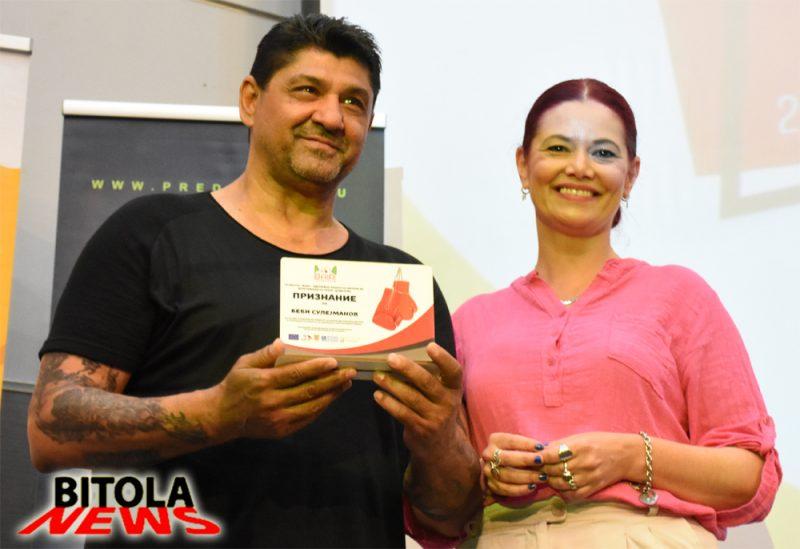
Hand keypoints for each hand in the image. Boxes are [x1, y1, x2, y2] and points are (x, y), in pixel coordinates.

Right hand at [212, 339, 355, 439]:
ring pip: (312, 406)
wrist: (222, 417)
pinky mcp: (282, 430)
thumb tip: (283, 342)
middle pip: (309, 390)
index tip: (334, 361)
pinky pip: (307, 418)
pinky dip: (321, 407)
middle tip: (350, 371)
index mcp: (264, 383)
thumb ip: (265, 354)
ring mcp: (278, 419)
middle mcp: (272, 402)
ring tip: (346, 383)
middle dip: (333, 380)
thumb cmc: (235, 385)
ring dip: (332, 394)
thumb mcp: (244, 364)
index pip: (295, 374)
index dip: (316, 368)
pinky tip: (331, 397)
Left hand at [371, 343, 462, 453]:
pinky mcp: (421, 429)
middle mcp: (448, 403)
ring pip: (411, 398)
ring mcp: (435, 418)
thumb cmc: (436, 409)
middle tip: (390, 358)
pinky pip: (402, 413)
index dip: (443, 358)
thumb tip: (402, 354)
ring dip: (392, 385)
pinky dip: (388, 403)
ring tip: (377, 375)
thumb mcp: (441, 394)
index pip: (454, 371)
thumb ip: (430, 378)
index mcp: (454, 389)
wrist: (440, 446)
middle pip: (427, 382)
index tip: (430, 346)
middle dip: (407, 369)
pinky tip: (378, 395)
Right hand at [481, 433, 547, 497]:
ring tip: (542, 477)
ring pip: (506, 475)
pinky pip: (505, 489)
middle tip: (541, 461)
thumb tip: (549, 449)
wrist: (500, 467)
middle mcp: (488, 454)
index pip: (510, 440)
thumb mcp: (521, 445)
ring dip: (526, 477)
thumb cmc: (517, 453)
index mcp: (495, 440)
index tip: (541, 447)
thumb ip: (531, 447)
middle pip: (506, 458)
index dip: (526, 444)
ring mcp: (487, 470)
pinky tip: (532, 487)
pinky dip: (520, 489)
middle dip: (525, 460)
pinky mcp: (491, 485)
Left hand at [532, 432, 638, 500]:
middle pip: (554, 470)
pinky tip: (560, 485)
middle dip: (542, 469)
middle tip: (536, 468)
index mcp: (580, 447)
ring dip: (550, 480)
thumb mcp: (581, 437)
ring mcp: (589, 478)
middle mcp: (584, 463)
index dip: (540, 457)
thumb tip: (540, 449)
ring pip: (560, 484)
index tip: (534, 457)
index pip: (552, 455)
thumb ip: (561, 444)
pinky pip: (572, 494)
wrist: (626, 455)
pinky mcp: (593, 488)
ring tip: (547, 475)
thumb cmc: (601, 442)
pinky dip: (563, 491)